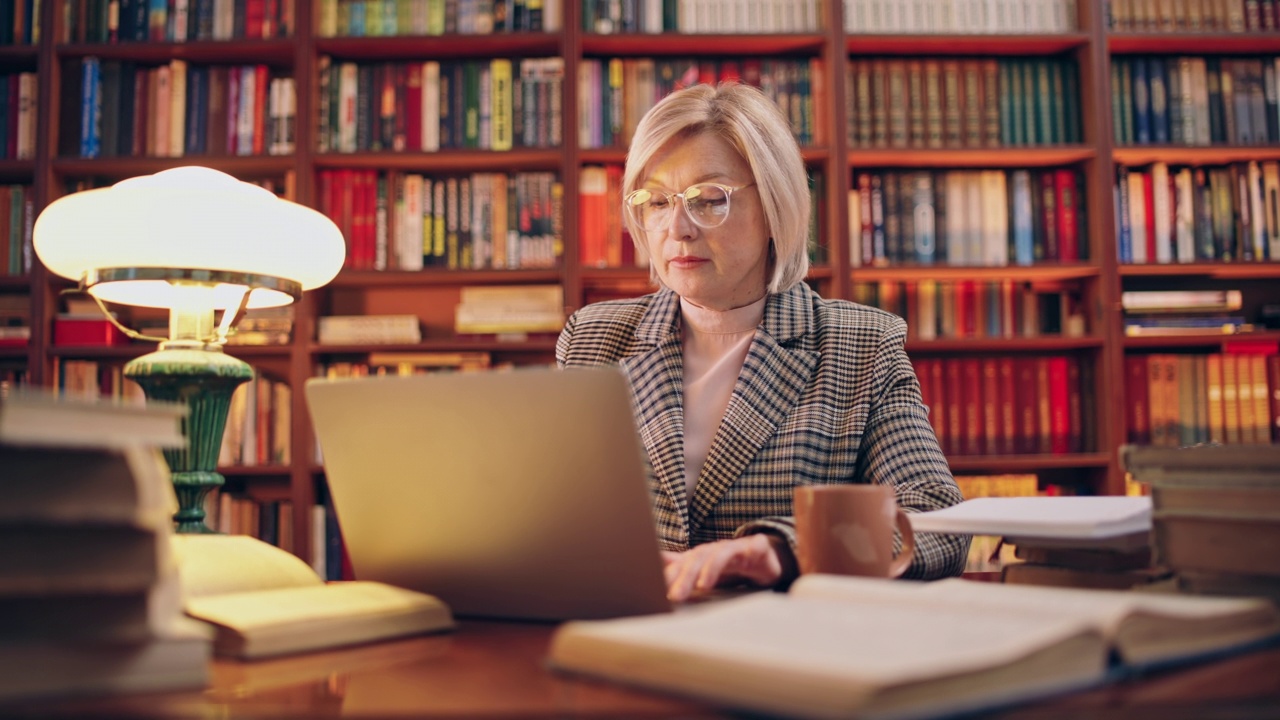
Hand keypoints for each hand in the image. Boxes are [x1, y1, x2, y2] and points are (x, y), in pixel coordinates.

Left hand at [661, 534, 785, 601]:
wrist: (761, 557)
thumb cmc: (730, 566)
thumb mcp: (704, 569)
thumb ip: (681, 565)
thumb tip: (657, 560)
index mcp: (703, 555)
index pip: (684, 563)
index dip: (671, 575)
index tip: (657, 589)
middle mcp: (717, 549)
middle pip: (699, 559)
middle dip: (686, 577)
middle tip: (675, 595)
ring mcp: (738, 548)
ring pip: (722, 553)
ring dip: (712, 567)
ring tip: (704, 585)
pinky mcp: (759, 548)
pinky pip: (758, 546)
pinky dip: (756, 547)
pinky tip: (754, 552)